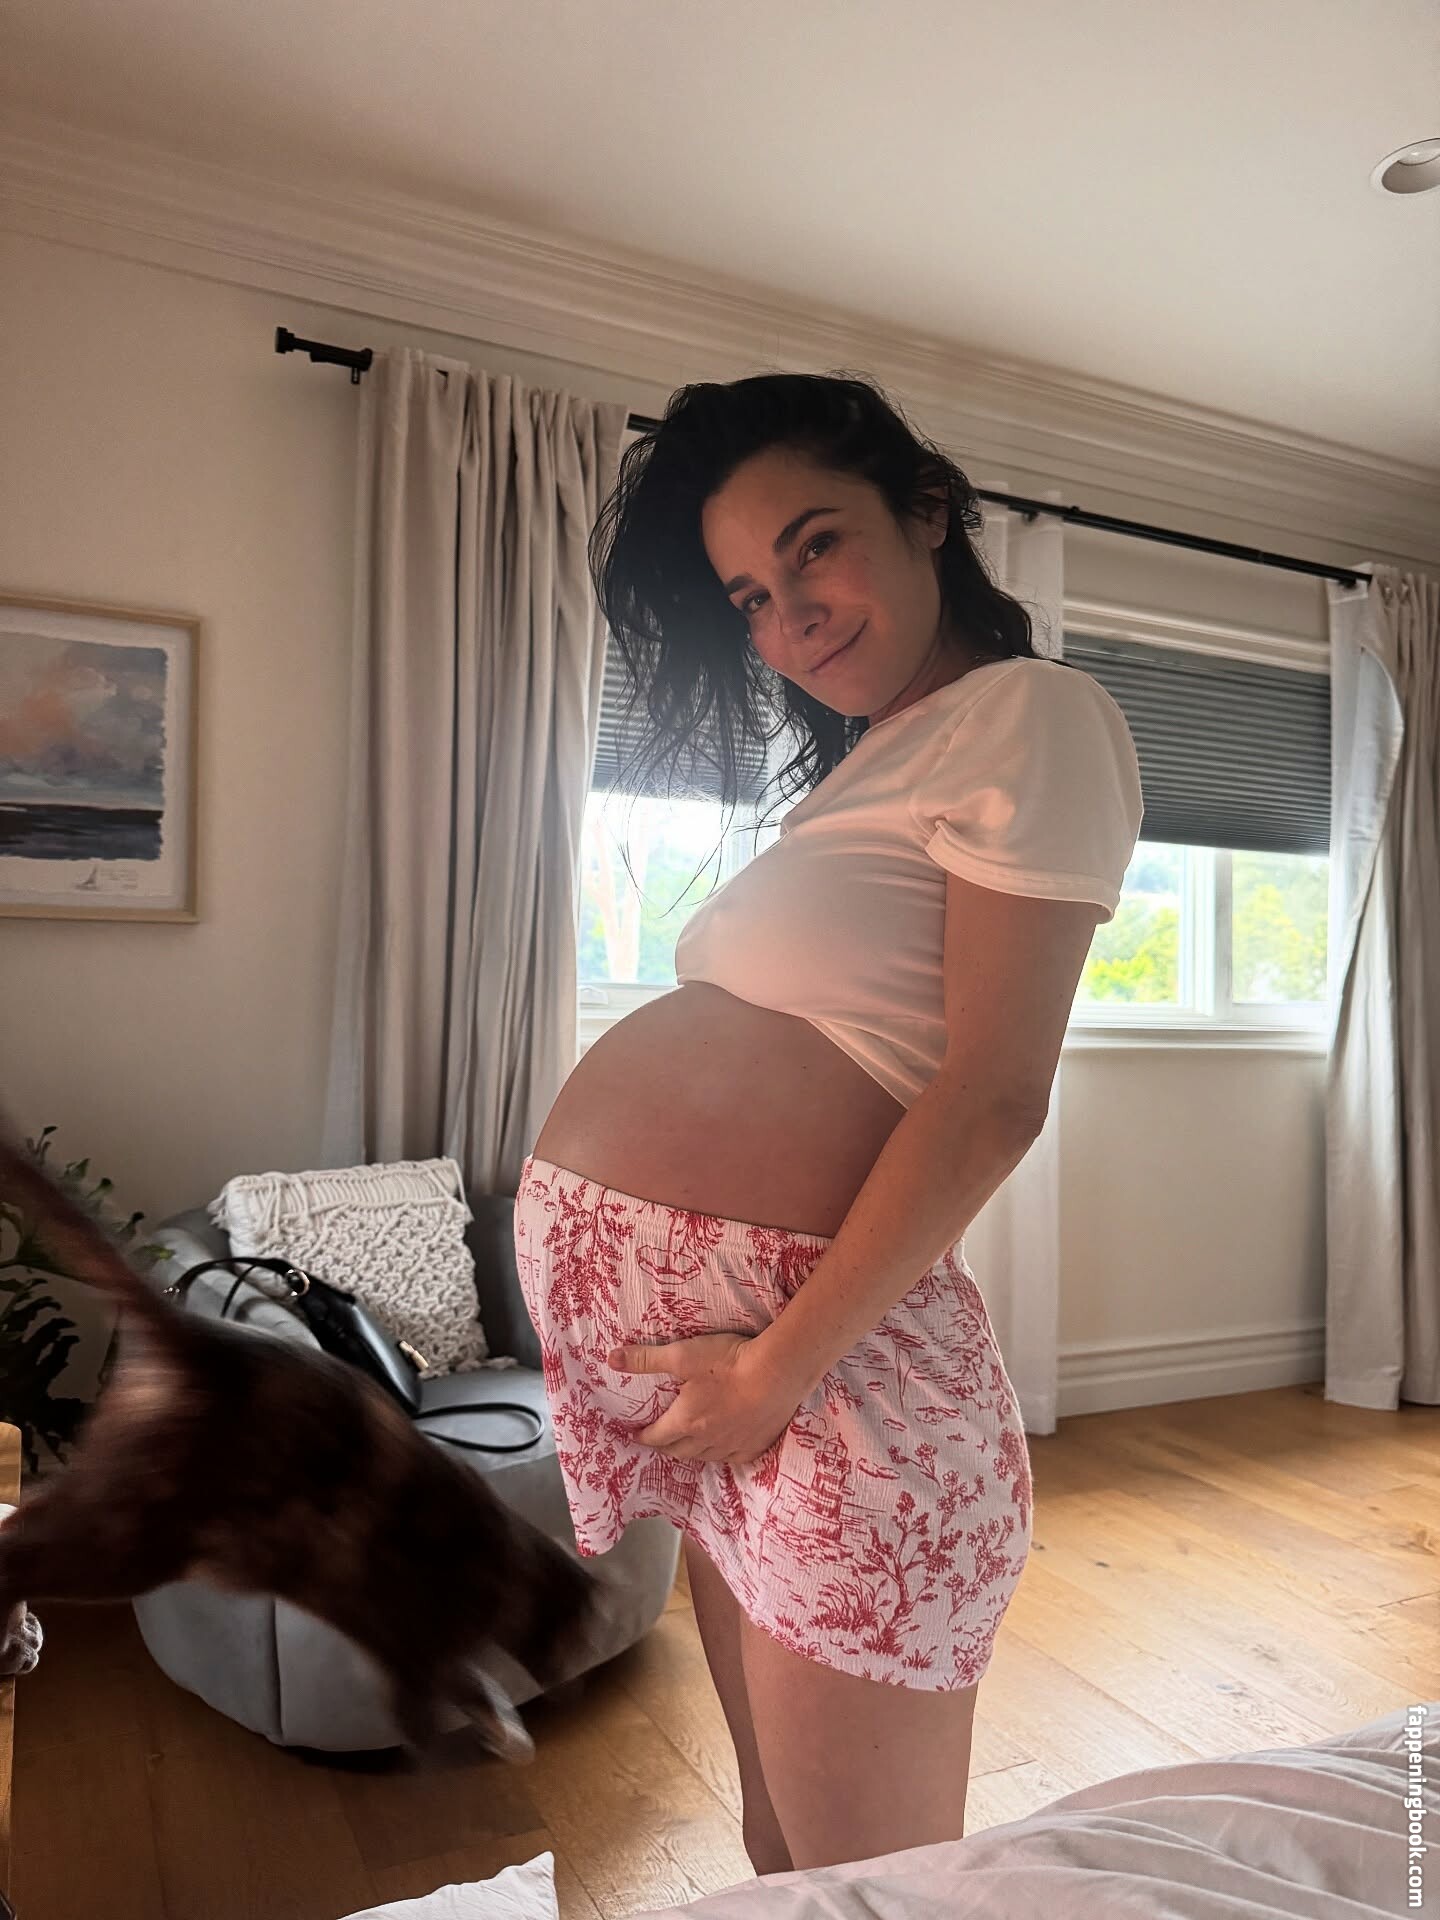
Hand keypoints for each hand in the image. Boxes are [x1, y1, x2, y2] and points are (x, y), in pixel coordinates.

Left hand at [606, 1330, 806, 1465]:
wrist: (777, 1373)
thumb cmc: (728, 1363)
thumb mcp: (681, 1355)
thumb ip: (645, 1359)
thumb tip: (612, 1360)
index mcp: (685, 1421)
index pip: (656, 1436)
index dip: (644, 1435)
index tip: (636, 1434)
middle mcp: (706, 1440)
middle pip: (678, 1451)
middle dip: (665, 1446)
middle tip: (659, 1440)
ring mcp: (732, 1445)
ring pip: (705, 1457)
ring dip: (691, 1452)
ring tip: (687, 1444)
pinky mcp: (755, 1445)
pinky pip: (732, 1457)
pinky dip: (722, 1453)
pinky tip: (723, 1447)